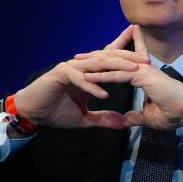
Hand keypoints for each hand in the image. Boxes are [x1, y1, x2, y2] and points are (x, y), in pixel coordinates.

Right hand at [13, 25, 150, 129]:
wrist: (33, 113)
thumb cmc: (56, 112)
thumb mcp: (84, 118)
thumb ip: (103, 118)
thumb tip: (122, 123)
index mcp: (89, 72)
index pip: (112, 62)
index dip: (129, 61)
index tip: (149, 65)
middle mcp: (82, 66)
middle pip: (109, 57)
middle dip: (128, 58)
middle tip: (146, 62)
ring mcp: (71, 67)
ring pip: (96, 64)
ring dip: (114, 67)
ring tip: (132, 72)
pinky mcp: (60, 74)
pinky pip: (79, 79)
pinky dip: (92, 86)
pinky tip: (104, 94)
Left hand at [84, 25, 182, 129]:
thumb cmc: (175, 113)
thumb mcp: (149, 117)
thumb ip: (136, 116)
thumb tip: (125, 120)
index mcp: (143, 74)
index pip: (119, 64)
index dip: (105, 62)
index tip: (90, 61)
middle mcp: (141, 68)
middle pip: (112, 59)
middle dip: (93, 57)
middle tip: (76, 56)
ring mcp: (142, 70)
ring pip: (112, 64)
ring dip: (92, 64)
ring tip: (76, 64)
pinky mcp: (142, 76)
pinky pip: (117, 75)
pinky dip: (101, 77)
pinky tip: (87, 78)